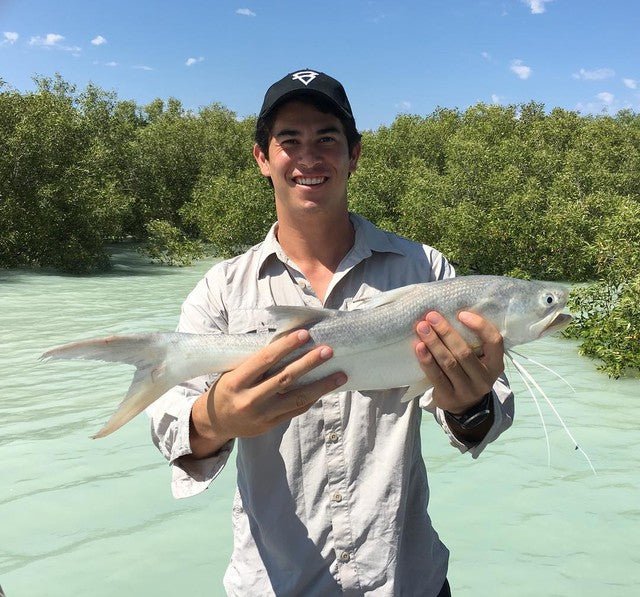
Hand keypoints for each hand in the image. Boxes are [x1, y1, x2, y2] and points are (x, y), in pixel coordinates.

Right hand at [190, 329, 346, 457]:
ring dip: (322, 385)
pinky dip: (312, 398)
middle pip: (285, 378)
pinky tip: (326, 388)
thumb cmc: (227, 388)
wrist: (214, 422)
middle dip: (309, 363)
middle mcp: (249, 399)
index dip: (286, 346)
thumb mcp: (233, 372)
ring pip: (297, 398)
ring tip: (340, 374)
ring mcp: (262, 415)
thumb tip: (288, 342)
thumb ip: (257, 363)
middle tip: (328, 350)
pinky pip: (296, 410)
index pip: (265, 359)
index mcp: (237, 381)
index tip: (304, 334)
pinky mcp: (271, 425)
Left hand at [415, 310, 503, 413]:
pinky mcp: (449, 397)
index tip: (461, 314)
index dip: (480, 326)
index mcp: (495, 365)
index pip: (494, 342)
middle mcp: (484, 379)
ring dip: (433, 343)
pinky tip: (419, 347)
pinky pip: (436, 376)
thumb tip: (447, 314)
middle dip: (446, 332)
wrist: (464, 406)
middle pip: (464, 353)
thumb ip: (472, 342)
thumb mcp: (480, 360)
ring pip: (449, 363)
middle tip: (431, 317)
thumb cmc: (469, 373)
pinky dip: (426, 360)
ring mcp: (466, 390)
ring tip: (421, 328)